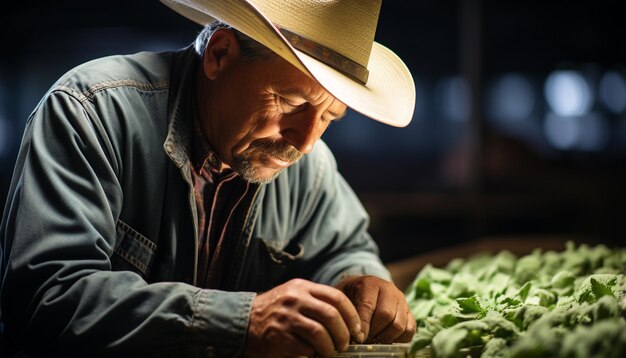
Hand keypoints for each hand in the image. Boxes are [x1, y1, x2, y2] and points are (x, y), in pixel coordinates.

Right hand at [244, 278, 361, 357]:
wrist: (243, 321)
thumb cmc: (275, 310)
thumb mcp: (294, 295)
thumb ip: (316, 300)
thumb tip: (348, 318)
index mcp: (302, 287)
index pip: (336, 297)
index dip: (352, 315)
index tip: (357, 329)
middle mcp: (295, 300)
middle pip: (331, 315)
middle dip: (343, 334)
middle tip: (345, 344)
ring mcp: (286, 319)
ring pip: (320, 334)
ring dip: (330, 348)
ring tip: (330, 353)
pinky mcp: (279, 338)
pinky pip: (305, 349)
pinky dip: (313, 355)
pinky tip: (311, 355)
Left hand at [335, 275, 415, 343]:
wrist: (362, 289)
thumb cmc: (350, 296)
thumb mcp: (342, 298)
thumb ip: (346, 312)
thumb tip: (356, 335)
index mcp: (370, 283)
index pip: (369, 306)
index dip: (363, 325)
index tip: (358, 338)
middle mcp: (389, 289)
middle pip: (387, 315)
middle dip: (374, 332)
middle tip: (365, 339)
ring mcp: (402, 300)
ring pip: (399, 325)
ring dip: (386, 337)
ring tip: (373, 340)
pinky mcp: (409, 312)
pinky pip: (410, 330)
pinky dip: (398, 340)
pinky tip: (386, 340)